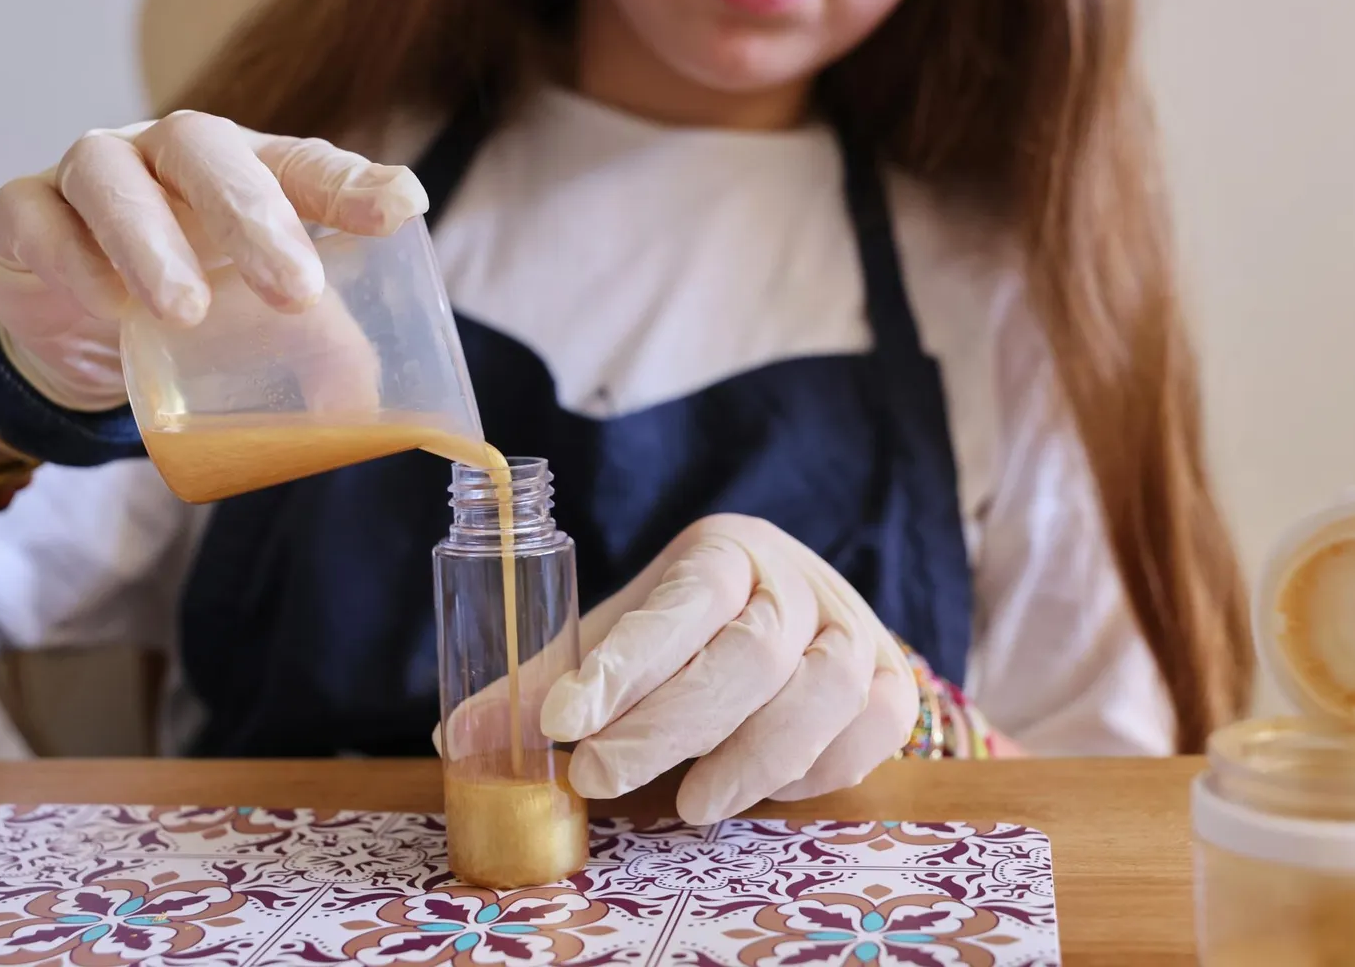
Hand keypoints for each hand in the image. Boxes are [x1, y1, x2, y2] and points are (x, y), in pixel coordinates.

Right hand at [0, 111, 426, 409]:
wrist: (79, 322)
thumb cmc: (197, 299)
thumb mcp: (267, 320)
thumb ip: (324, 350)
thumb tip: (364, 415)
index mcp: (246, 167)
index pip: (303, 162)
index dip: (350, 183)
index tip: (399, 211)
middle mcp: (169, 154)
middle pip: (206, 149)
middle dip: (252, 215)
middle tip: (292, 289)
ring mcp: (91, 174)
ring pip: (111, 176)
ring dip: (150, 240)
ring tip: (185, 312)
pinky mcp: (24, 211)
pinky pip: (38, 217)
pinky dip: (73, 259)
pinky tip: (109, 307)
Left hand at [541, 515, 919, 824]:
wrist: (802, 611)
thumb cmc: (697, 628)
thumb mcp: (623, 632)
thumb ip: (550, 678)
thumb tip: (461, 734)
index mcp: (725, 551)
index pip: (681, 603)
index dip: (625, 664)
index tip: (561, 717)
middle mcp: (798, 583)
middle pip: (752, 654)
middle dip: (671, 724)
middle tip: (599, 775)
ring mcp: (855, 631)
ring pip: (822, 694)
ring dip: (751, 760)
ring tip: (688, 803)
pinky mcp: (893, 683)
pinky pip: (868, 733)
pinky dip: (813, 771)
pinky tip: (756, 788)